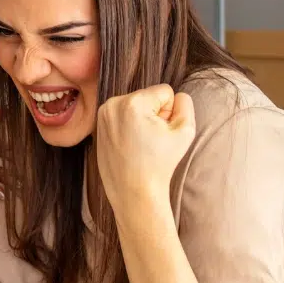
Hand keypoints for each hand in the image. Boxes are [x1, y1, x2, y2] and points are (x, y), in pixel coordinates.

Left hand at [95, 84, 195, 209]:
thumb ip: (185, 104)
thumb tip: (175, 96)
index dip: (169, 112)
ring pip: (135, 105)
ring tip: (140, 143)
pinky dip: (128, 126)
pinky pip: (122, 115)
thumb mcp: (185, 131)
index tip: (161, 133)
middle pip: (147, 97)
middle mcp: (113, 104)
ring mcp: (102, 115)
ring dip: (141, 119)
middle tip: (150, 141)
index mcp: (132, 102)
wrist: (134, 191)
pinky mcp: (98, 125)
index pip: (164, 92)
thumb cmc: (160, 164)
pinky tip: (130, 144)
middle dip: (154, 114)